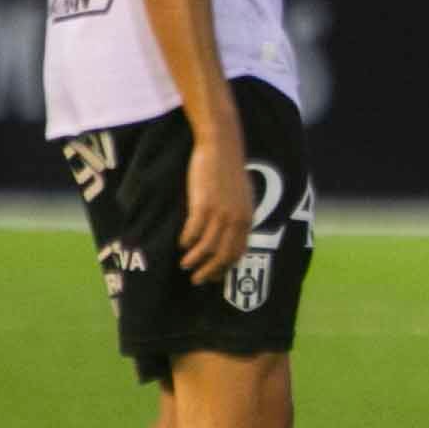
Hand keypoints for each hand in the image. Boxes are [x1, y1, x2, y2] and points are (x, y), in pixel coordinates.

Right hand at [179, 132, 253, 284]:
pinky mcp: (203, 205)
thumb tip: (230, 233)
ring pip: (207, 248)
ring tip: (185, 265)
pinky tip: (180, 243)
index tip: (215, 277)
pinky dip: (186, 241)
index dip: (226, 268)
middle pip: (223, 255)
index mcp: (247, 218)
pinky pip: (193, 232)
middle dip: (210, 271)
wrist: (222, 148)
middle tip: (197, 280)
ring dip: (194, 260)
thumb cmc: (229, 170)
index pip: (238, 252)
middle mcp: (237, 219)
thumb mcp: (242, 196)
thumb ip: (238, 215)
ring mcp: (220, 213)